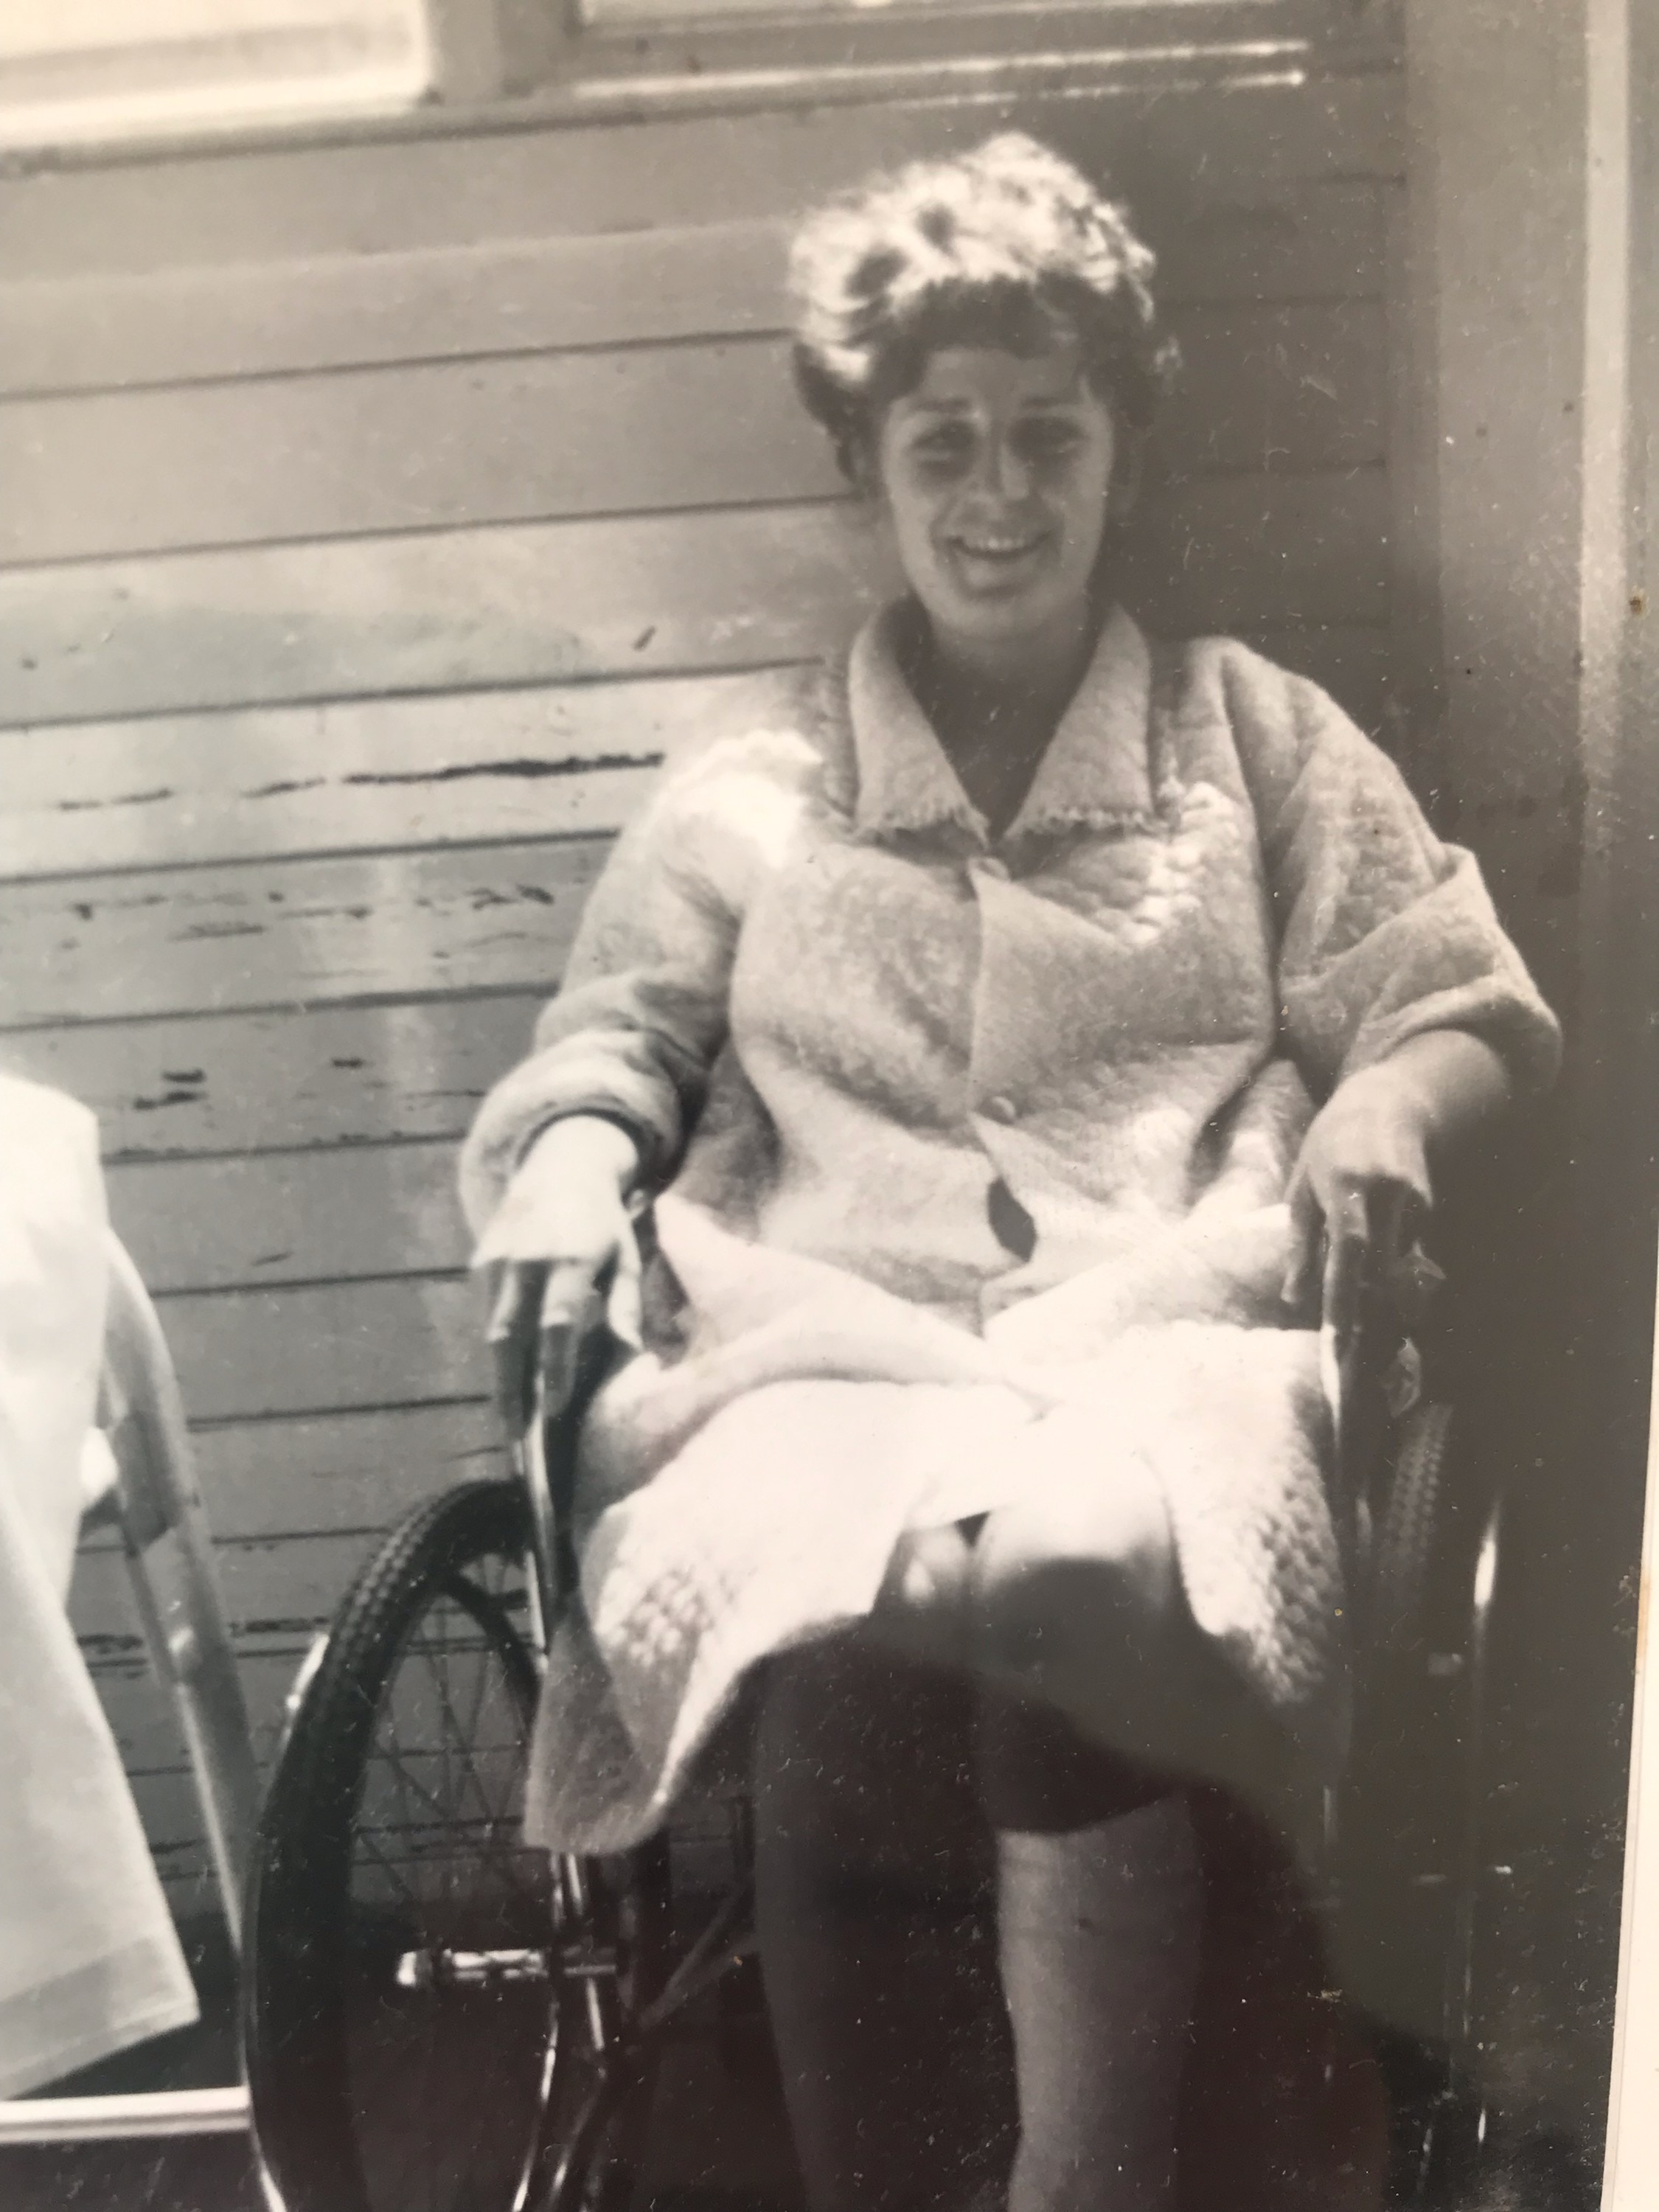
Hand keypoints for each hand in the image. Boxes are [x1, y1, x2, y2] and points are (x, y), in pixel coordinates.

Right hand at [473, 1116, 641, 1432]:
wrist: (558, 1168)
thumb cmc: (602, 1223)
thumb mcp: (624, 1257)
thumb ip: (624, 1307)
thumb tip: (629, 1358)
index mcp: (570, 1260)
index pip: (557, 1324)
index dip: (554, 1368)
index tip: (555, 1411)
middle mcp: (527, 1261)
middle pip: (511, 1337)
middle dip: (511, 1391)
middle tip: (515, 1441)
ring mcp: (497, 1261)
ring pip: (492, 1332)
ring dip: (499, 1380)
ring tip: (510, 1428)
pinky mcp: (480, 1262)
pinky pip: (486, 1316)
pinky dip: (496, 1352)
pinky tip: (506, 1385)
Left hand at [1283, 1062, 1432, 1342]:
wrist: (1386, 1103)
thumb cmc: (1329, 1147)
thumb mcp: (1303, 1188)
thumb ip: (1300, 1245)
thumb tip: (1293, 1299)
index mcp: (1345, 1187)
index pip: (1348, 1253)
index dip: (1343, 1300)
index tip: (1338, 1342)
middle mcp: (1385, 1193)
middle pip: (1379, 1269)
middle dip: (1362, 1304)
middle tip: (1346, 1339)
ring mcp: (1413, 1198)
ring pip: (1395, 1264)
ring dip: (1374, 1277)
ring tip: (1358, 1265)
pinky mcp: (1429, 1204)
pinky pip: (1406, 1248)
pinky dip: (1388, 1254)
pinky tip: (1377, 1232)